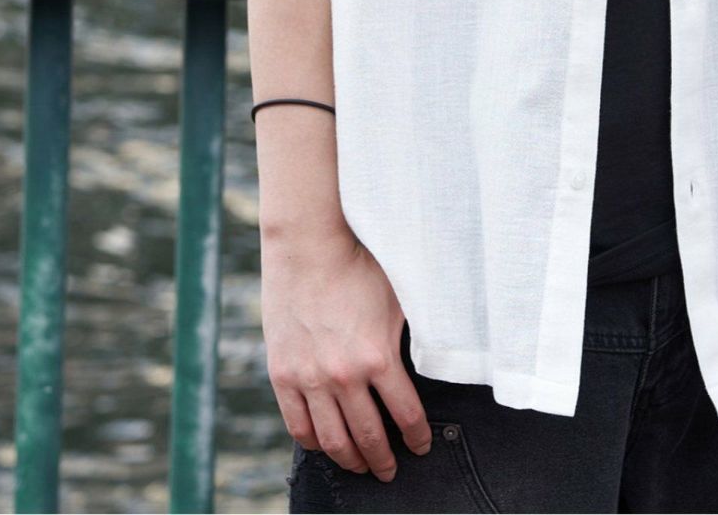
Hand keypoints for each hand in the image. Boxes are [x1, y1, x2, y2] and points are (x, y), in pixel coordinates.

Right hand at [262, 225, 433, 481]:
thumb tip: (434, 358)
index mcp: (378, 357)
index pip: (406, 415)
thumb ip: (413, 335)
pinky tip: (324, 446)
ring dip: (350, 460)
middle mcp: (344, 376)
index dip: (418, 437)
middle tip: (390, 472)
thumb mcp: (399, 298)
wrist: (308, 246)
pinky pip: (298, 426)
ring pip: (333, 440)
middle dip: (383, 460)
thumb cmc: (359, 265)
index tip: (421, 447)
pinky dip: (313, 443)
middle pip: (369, 436)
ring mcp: (309, 379)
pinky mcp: (283, 375)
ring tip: (360, 466)